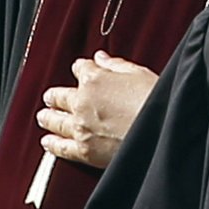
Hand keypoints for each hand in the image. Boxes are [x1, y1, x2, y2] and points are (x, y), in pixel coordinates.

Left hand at [37, 53, 156, 169]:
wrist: (163, 131)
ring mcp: (80, 127)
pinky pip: (60, 147)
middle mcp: (82, 102)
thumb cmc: (158, 101)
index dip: (81, 68)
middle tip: (52, 97)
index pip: (80, 69)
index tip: (82, 70)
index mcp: (95, 80)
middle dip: (55, 95)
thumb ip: (116, 65)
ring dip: (48, 116)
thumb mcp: (140, 74)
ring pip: (54, 120)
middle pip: (59, 96)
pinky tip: (48, 141)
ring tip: (45, 116)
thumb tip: (102, 58)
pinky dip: (52, 144)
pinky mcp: (84, 150)